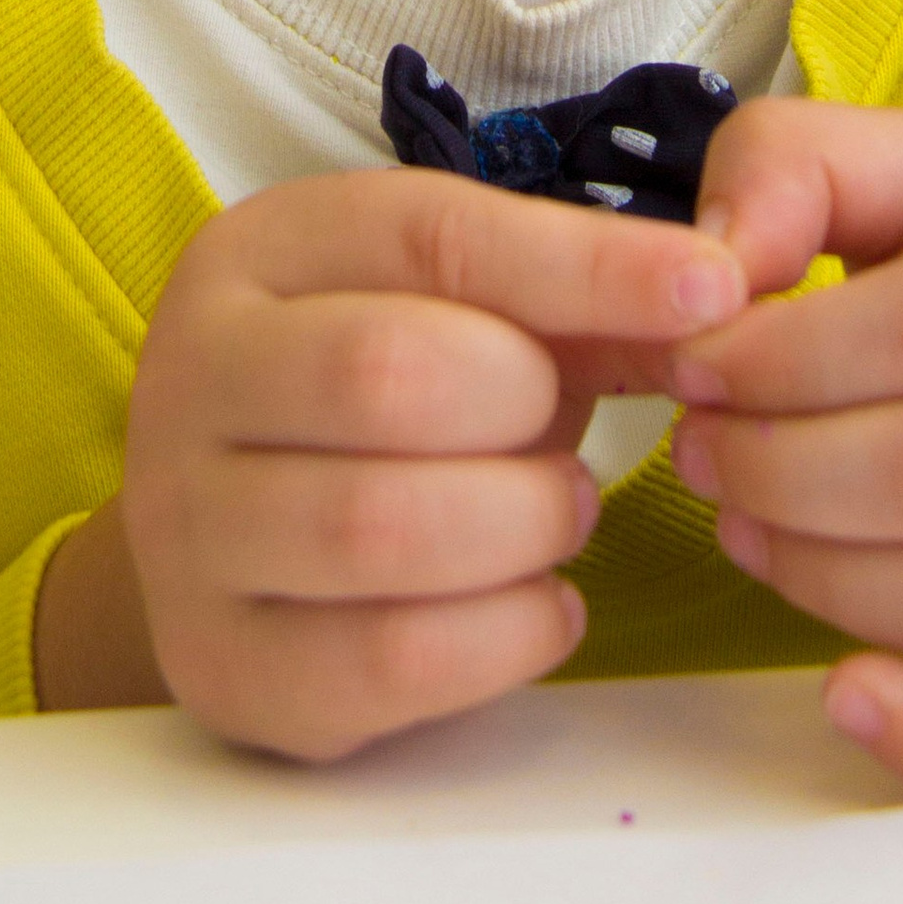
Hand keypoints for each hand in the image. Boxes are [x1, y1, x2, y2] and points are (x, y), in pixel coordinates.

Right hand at [109, 168, 746, 759]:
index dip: (583, 264)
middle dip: (526, 411)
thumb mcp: (461, 309)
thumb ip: (576, 296)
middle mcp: (193, 379)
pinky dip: (506, 632)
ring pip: (377, 527)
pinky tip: (537, 603)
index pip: (430, 236)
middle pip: (386, 376)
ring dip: (521, 524)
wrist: (233, 528)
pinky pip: (388, 659)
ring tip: (559, 515)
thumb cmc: (379, 396)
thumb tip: (714, 295)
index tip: (711, 289)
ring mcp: (188, 532)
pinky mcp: (225, 667)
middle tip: (572, 446)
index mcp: (257, 255)